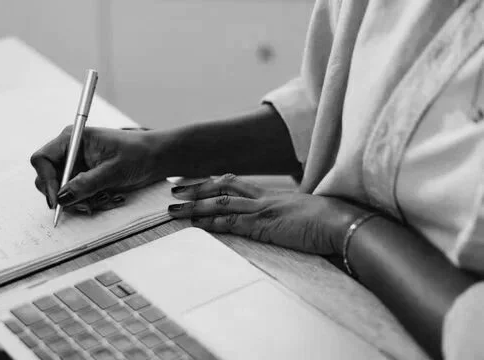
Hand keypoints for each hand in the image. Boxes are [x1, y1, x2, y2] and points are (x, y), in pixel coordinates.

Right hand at [30, 126, 162, 212]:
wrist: (156, 158)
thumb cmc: (138, 153)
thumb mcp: (114, 170)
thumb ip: (87, 183)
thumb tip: (62, 197)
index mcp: (72, 139)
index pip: (42, 159)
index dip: (46, 179)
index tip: (57, 199)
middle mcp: (70, 153)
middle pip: (47, 179)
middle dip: (64, 196)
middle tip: (85, 205)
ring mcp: (76, 167)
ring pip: (62, 193)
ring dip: (80, 201)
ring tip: (105, 199)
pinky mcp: (84, 180)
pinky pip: (76, 197)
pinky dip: (89, 203)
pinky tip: (108, 198)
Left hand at [167, 174, 367, 254]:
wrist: (343, 223)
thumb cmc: (329, 221)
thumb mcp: (302, 215)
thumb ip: (287, 216)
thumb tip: (282, 222)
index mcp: (271, 195)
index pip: (235, 183)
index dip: (212, 182)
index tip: (194, 182)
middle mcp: (263, 198)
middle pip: (221, 187)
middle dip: (195, 188)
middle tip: (174, 189)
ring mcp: (262, 210)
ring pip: (220, 203)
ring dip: (194, 206)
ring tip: (174, 209)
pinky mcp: (264, 225)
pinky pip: (231, 222)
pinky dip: (210, 223)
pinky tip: (196, 225)